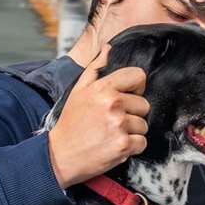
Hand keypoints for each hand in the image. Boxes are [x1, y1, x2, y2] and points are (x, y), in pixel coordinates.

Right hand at [47, 44, 148, 187]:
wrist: (60, 155)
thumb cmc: (70, 123)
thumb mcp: (78, 91)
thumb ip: (95, 68)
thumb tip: (108, 48)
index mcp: (103, 88)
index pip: (138, 76)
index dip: (136, 87)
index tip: (127, 96)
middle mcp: (112, 104)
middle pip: (144, 104)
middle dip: (132, 113)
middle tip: (113, 121)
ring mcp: (119, 125)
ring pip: (143, 125)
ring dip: (131, 132)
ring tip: (111, 134)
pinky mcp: (123, 145)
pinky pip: (142, 142)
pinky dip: (132, 147)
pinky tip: (114, 145)